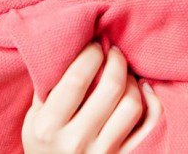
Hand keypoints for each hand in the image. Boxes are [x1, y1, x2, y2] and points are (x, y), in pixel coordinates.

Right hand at [21, 42, 161, 152]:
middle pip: (111, 88)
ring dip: (132, 81)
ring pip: (132, 104)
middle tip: (113, 52)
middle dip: (116, 60)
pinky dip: (152, 100)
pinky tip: (143, 87)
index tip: (94, 45)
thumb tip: (78, 44)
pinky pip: (149, 122)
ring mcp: (102, 152)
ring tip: (123, 73)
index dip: (91, 54)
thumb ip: (51, 84)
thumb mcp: (35, 115)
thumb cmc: (44, 140)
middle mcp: (76, 141)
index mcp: (49, 127)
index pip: (78, 79)